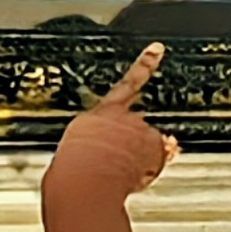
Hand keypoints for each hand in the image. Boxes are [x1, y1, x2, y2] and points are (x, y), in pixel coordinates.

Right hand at [41, 44, 176, 231]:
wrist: (82, 182)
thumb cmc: (73, 173)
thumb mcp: (78, 151)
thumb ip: (100, 143)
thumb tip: (107, 152)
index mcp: (97, 114)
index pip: (127, 84)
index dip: (145, 64)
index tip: (157, 49)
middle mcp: (122, 116)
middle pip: (137, 129)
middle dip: (132, 147)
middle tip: (113, 166)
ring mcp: (139, 129)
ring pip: (148, 146)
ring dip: (139, 160)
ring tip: (117, 175)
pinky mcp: (152, 144)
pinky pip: (157, 159)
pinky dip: (150, 170)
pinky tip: (130, 179)